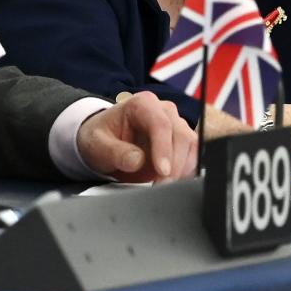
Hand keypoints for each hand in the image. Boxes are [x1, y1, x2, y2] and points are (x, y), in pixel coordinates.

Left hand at [76, 91, 196, 182]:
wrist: (104, 141)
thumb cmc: (101, 138)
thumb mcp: (97, 145)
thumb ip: (115, 152)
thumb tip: (137, 160)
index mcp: (141, 104)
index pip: (160, 124)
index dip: (164, 148)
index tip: (162, 171)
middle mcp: (163, 111)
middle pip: (181, 135)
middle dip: (175, 164)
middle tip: (161, 185)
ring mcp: (175, 125)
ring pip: (192, 146)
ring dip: (183, 169)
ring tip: (165, 186)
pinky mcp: (181, 142)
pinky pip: (193, 156)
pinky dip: (186, 171)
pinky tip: (173, 182)